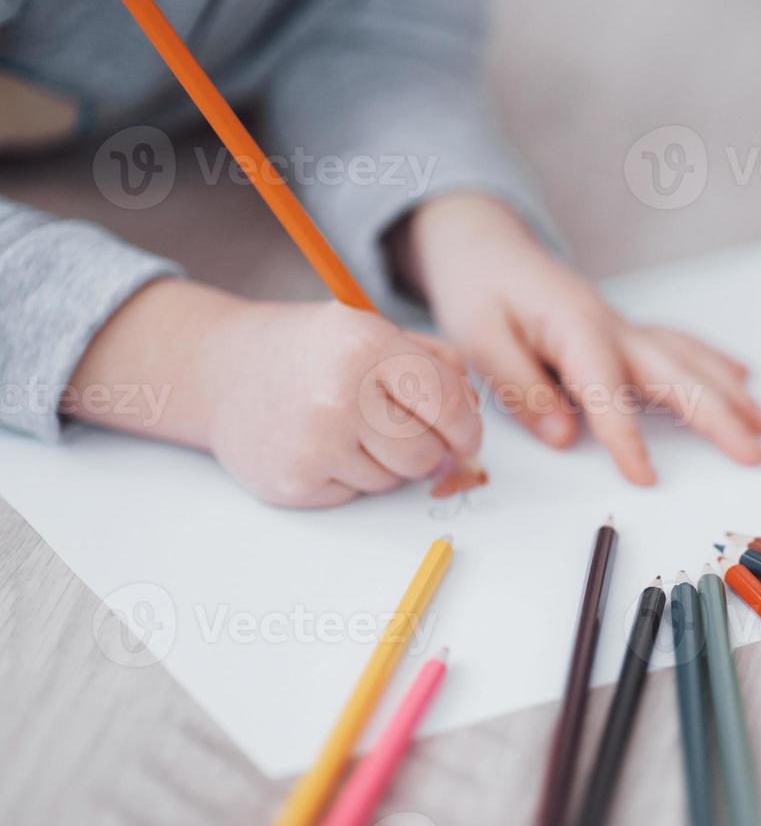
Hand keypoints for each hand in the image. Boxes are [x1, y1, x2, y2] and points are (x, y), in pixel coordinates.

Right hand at [202, 300, 482, 506]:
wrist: (220, 370)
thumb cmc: (312, 352)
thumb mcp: (373, 331)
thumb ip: (435, 364)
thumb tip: (475, 416)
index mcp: (369, 344)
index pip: (450, 404)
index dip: (468, 429)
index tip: (467, 438)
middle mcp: (342, 392)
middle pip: (426, 452)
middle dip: (429, 451)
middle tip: (410, 437)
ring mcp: (315, 440)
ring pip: (394, 479)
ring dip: (387, 464)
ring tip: (351, 431)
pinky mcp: (294, 479)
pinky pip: (355, 494)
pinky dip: (349, 477)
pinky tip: (322, 445)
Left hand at [394, 193, 760, 485]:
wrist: (485, 244)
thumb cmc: (480, 288)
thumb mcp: (478, 336)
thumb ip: (520, 387)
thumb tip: (564, 435)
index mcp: (573, 325)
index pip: (606, 389)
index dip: (626, 435)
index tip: (644, 476)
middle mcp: (611, 324)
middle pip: (675, 372)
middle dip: (719, 414)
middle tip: (753, 453)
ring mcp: (623, 326)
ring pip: (688, 359)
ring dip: (730, 393)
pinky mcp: (624, 331)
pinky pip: (679, 345)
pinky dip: (715, 362)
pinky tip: (743, 378)